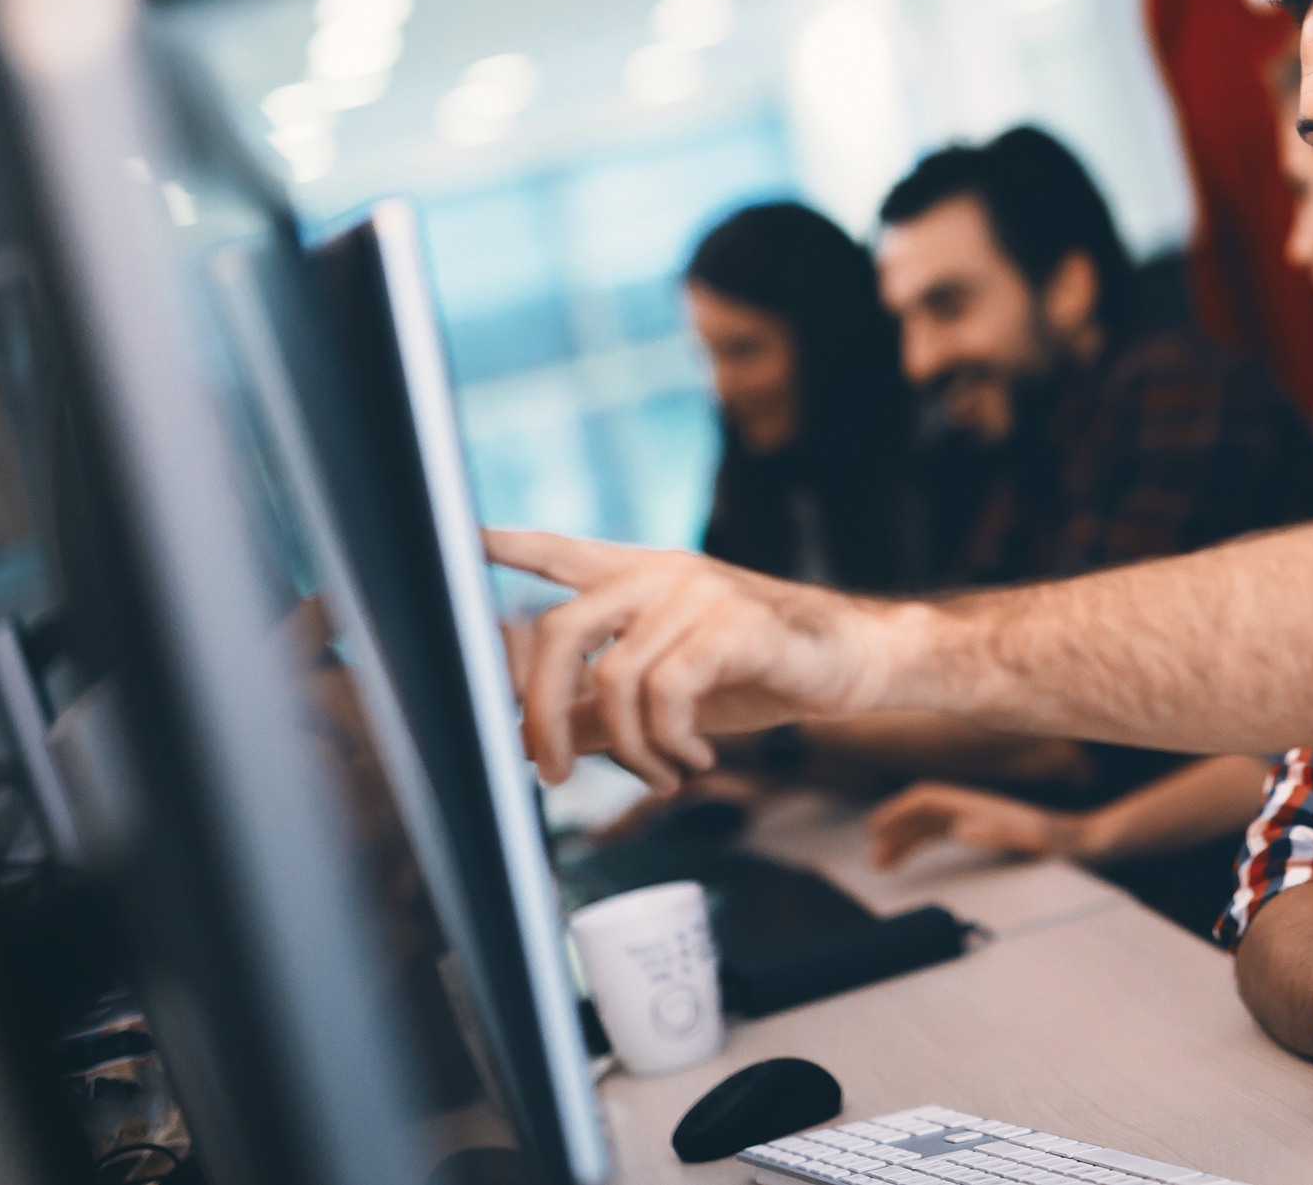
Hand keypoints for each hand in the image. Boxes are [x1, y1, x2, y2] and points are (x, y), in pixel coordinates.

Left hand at [487, 528, 890, 791]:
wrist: (851, 662)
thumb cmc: (759, 670)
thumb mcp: (668, 690)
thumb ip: (595, 707)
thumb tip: (522, 739)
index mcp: (642, 578)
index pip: (561, 553)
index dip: (509, 547)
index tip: (462, 539)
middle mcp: (661, 575)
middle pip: (559, 631)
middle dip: (539, 711)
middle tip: (549, 771)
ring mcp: (697, 594)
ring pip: (612, 679)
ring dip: (627, 749)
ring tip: (660, 774)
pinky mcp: (733, 624)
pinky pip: (666, 694)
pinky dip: (669, 742)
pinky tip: (693, 757)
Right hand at [869, 782, 1084, 868]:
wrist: (1092, 843)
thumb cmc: (1065, 844)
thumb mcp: (1036, 841)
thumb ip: (1000, 833)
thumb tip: (959, 826)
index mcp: (983, 806)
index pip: (931, 798)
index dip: (901, 810)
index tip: (876, 829)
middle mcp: (980, 807)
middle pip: (926, 809)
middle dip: (896, 829)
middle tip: (875, 861)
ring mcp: (985, 817)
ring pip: (933, 821)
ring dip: (906, 837)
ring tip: (884, 864)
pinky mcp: (992, 831)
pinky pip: (947, 831)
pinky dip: (926, 841)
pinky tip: (919, 858)